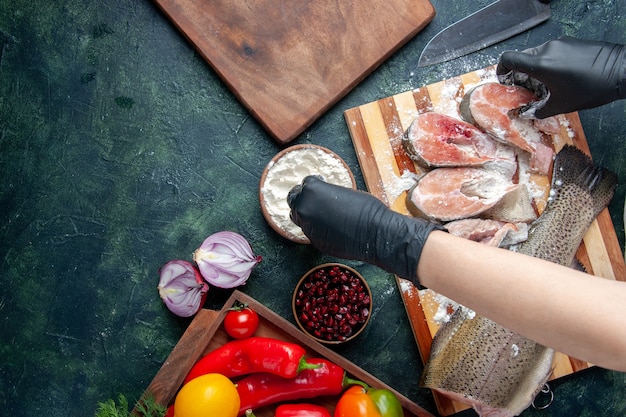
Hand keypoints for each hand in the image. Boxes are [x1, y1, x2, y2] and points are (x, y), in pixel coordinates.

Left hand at [287, 176, 444, 285]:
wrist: (374, 234)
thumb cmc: (366, 209)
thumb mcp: (344, 192)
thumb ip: (327, 195)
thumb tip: (323, 199)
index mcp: (312, 190)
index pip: (305, 183)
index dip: (313, 185)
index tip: (318, 185)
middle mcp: (304, 207)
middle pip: (294, 200)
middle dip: (303, 198)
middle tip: (311, 199)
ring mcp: (307, 226)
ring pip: (299, 217)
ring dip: (307, 214)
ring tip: (319, 213)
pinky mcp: (314, 240)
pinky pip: (310, 231)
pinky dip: (316, 228)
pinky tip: (329, 227)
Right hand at [496, 37, 625, 117]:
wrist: (621, 71)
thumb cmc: (592, 88)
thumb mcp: (561, 105)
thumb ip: (539, 110)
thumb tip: (527, 114)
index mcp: (540, 64)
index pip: (508, 58)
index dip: (501, 69)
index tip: (505, 79)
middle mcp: (547, 50)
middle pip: (522, 58)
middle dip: (520, 74)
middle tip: (526, 88)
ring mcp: (560, 44)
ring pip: (537, 55)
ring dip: (536, 69)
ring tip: (546, 85)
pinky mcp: (571, 42)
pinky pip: (552, 52)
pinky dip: (549, 64)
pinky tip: (560, 77)